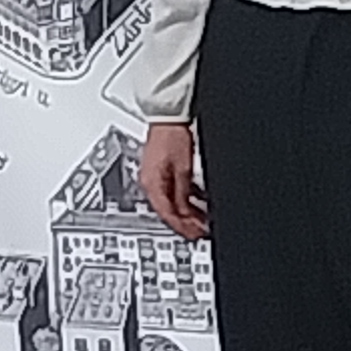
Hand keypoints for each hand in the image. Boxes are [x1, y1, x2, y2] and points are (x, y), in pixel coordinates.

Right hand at [140, 120, 207, 238]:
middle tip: (200, 230)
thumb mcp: (183, 169)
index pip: (167, 214)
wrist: (168, 117)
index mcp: (152, 184)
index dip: (183, 227)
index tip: (196, 233)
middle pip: (168, 211)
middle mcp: (150, 182)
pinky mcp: (160, 171)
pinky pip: (171, 192)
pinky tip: (195, 203)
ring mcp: (154, 177)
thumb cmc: (172, 136)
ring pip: (170, 203)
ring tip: (200, 219)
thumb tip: (186, 212)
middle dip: (185, 222)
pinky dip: (183, 200)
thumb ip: (184, 193)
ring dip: (185, 212)